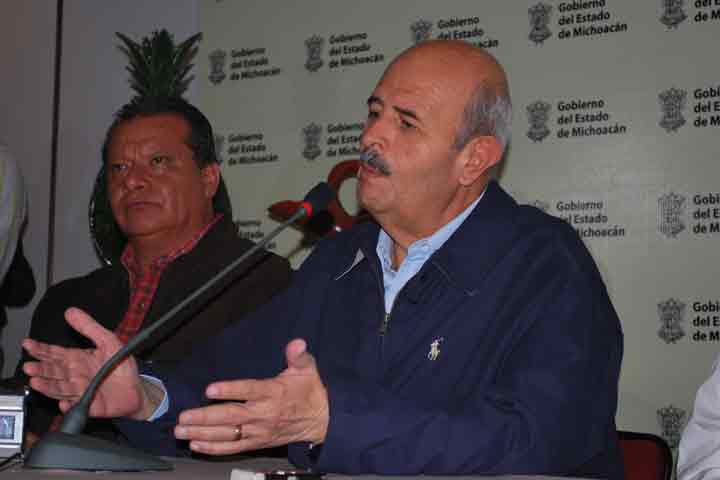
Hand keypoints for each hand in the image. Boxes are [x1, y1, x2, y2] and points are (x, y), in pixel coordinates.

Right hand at [22, 307, 152, 419]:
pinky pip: (79, 406)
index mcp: (77, 359)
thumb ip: (89, 327)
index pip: (54, 353)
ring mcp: (80, 391)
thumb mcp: (107, 340)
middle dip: (40, 369)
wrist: (136, 387)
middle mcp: (74, 376)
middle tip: (29, 367)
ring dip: (48, 387)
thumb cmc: (120, 364)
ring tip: (36, 382)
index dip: (40, 349)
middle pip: (53, 372)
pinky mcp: (91, 405)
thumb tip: (71, 311)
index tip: (28, 344)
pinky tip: (63, 403)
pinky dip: (70, 405)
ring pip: (61, 389)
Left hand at [175, 338, 328, 454]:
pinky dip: (214, 448)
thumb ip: (298, 356)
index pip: (249, 390)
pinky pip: (234, 448)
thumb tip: (297, 343)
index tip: (210, 390)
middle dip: (205, 418)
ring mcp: (259, 430)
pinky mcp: (258, 442)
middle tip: (183, 417)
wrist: (321, 421)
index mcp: (273, 392)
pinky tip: (196, 445)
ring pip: (228, 434)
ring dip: (203, 434)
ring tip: (182, 431)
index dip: (230, 390)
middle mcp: (264, 413)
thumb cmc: (310, 392)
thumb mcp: (308, 370)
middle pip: (231, 416)